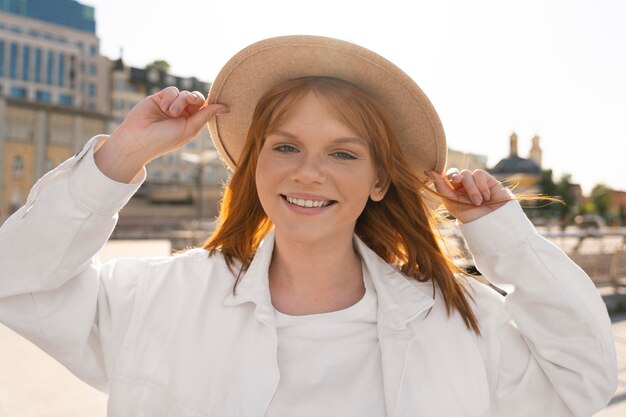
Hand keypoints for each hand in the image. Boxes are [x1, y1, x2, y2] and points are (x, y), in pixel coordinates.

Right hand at [109, 86, 227, 162]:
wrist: (138, 139)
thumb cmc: (164, 139)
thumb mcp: (189, 129)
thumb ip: (206, 115)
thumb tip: (226, 107)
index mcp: (191, 123)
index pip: (205, 109)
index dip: (211, 105)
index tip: (224, 104)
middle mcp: (182, 114)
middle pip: (196, 98)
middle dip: (194, 99)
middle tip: (191, 102)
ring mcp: (170, 106)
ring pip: (184, 93)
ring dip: (180, 100)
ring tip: (170, 112)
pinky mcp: (159, 98)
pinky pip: (172, 90)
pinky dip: (170, 97)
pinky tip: (164, 107)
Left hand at [425, 168, 512, 222]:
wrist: (494, 222)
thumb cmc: (472, 216)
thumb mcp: (453, 204)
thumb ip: (442, 188)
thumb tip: (428, 172)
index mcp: (452, 193)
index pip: (443, 180)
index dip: (438, 175)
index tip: (429, 172)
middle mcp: (462, 186)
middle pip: (453, 172)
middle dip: (453, 175)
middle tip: (456, 180)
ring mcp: (474, 182)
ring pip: (466, 174)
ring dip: (471, 189)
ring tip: (478, 202)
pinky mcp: (487, 179)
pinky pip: (478, 174)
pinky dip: (481, 186)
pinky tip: (486, 197)